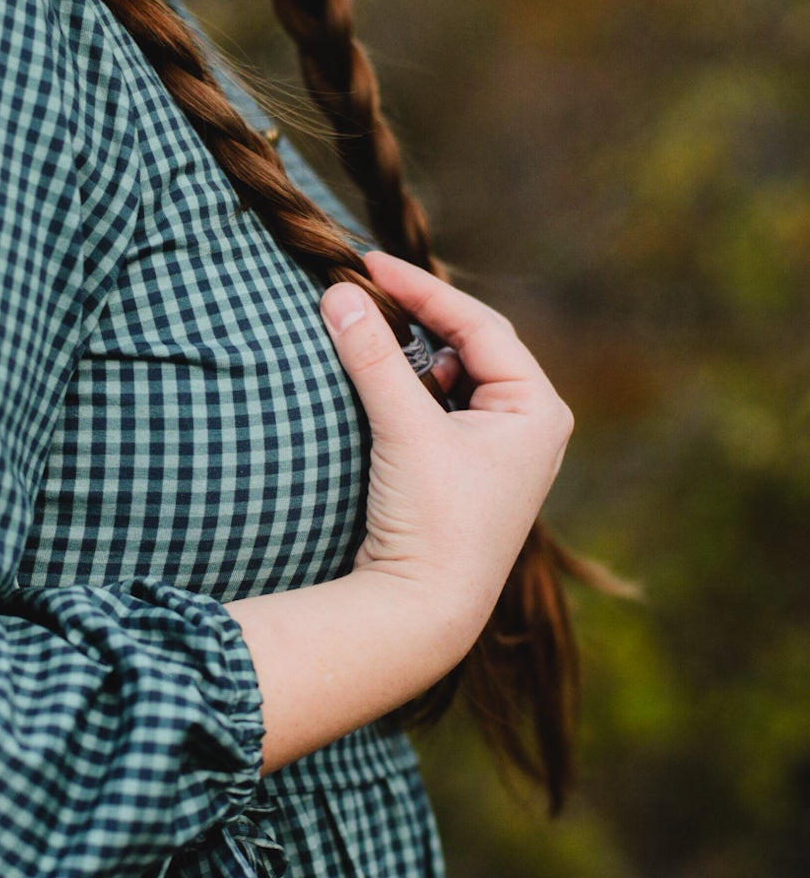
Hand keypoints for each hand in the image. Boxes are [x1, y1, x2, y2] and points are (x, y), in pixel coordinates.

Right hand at [320, 251, 574, 646]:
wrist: (421, 613)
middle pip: (473, 345)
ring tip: (369, 336)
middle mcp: (530, 427)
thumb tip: (339, 293)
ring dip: (414, 356)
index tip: (369, 264)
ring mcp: (502, 454)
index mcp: (538, 409)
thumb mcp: (404, 429)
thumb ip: (374, 357)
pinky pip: (442, 410)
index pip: (480, 324)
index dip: (423, 289)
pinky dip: (411, 391)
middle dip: (421, 319)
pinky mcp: (468, 476)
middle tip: (367, 290)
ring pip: (455, 377)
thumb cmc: (431, 523)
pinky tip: (379, 386)